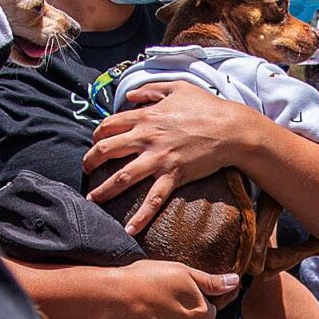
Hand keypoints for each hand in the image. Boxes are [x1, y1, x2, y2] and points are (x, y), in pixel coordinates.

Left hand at [83, 82, 264, 232]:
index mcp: (146, 116)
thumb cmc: (207, 107)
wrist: (231, 129)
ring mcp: (159, 158)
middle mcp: (147, 137)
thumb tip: (130, 94)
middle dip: (90, 161)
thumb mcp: (178, 88)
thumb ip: (151, 89)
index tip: (96, 142)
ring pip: (122, 176)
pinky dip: (141, 217)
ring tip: (92, 199)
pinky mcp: (174, 175)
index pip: (109, 125)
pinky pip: (153, 199)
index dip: (97, 134)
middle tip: (86, 169)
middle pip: (107, 149)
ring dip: (104, 189)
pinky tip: (129, 230)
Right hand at [100, 261, 238, 318]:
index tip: (180, 292)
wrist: (113, 298)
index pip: (210, 310)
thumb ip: (211, 281)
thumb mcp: (182, 272)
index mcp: (200, 311)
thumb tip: (236, 282)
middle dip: (183, 313)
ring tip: (150, 306)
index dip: (197, 300)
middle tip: (162, 296)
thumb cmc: (147, 278)